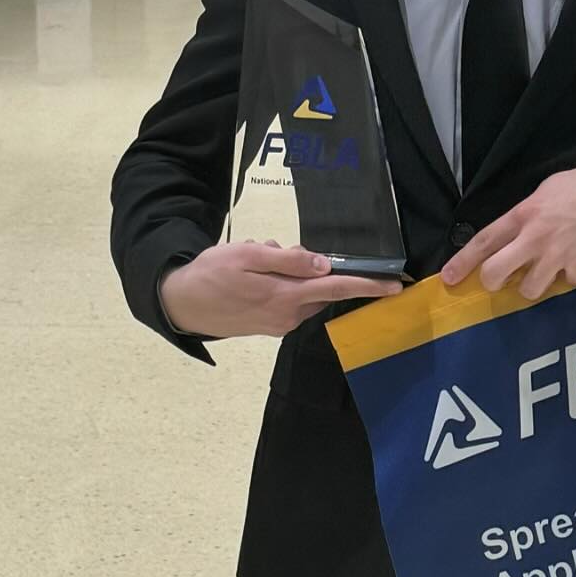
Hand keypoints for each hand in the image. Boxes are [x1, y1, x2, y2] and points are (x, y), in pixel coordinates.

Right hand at [161, 240, 401, 339]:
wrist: (180, 303)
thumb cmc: (212, 274)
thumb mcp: (248, 256)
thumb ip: (288, 260)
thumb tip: (325, 266)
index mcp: (286, 297)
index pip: (337, 290)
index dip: (368, 286)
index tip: (395, 286)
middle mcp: (289, 316)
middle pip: (320, 287)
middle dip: (306, 265)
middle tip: (270, 251)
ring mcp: (279, 324)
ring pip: (302, 290)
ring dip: (287, 273)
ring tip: (252, 261)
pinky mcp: (270, 325)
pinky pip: (287, 298)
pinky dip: (277, 283)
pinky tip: (250, 274)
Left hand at [441, 160, 575, 301]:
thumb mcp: (546, 190)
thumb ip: (525, 214)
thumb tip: (513, 234)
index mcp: (524, 214)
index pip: (484, 242)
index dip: (462, 263)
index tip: (448, 279)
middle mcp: (535, 240)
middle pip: (496, 274)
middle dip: (491, 281)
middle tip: (498, 278)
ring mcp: (557, 259)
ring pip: (528, 289)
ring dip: (531, 282)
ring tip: (544, 268)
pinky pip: (563, 284)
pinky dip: (566, 277)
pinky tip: (575, 259)